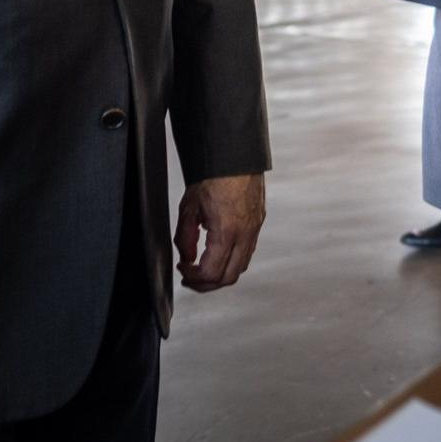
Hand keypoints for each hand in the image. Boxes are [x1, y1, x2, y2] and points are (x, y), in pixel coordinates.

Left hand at [175, 173, 265, 291]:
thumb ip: (184, 238)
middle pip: (229, 277)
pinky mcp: (258, 224)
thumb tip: (186, 258)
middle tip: (191, 279)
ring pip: (241, 268)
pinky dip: (232, 261)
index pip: (211, 273)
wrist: (234, 157)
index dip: (193, 278)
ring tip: (203, 269)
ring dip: (221, 274)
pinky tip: (219, 254)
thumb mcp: (189, 209)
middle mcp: (245, 234)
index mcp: (227, 231)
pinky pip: (247, 253)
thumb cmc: (213, 177)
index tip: (183, 269)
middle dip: (207, 284)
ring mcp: (254, 230)